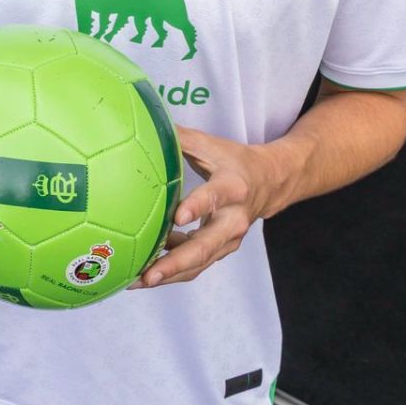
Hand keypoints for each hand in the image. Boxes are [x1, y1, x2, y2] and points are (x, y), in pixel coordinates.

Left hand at [130, 125, 290, 290]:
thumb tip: (142, 123)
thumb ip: (178, 138)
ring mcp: (228, 239)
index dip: (198, 207)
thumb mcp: (210, 144)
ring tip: (135, 281)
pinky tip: (142, 270)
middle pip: (205, 247)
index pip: (214, 197)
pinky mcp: (221, 250)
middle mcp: (233, 219)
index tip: (177, 217)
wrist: (270, 183)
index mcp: (232, 187)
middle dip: (175, 263)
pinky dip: (171, 270)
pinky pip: (196, 264)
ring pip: (198, 263)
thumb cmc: (233, 160)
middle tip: (148, 275)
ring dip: (168, 274)